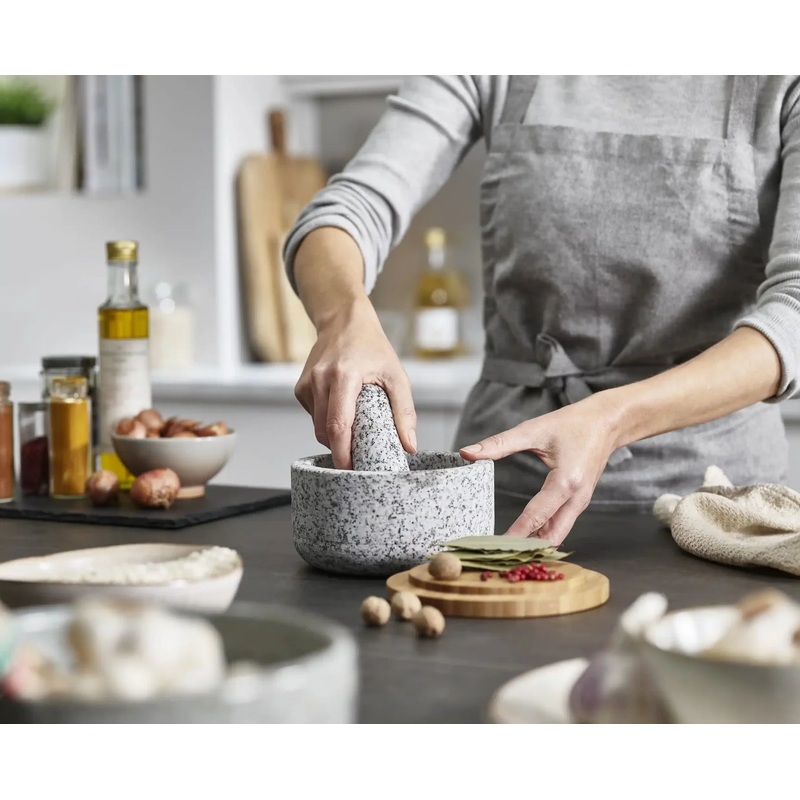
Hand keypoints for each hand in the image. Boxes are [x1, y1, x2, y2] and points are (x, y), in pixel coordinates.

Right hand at [295, 297, 416, 468]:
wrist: (344, 322)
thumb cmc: (372, 348)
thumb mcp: (396, 376)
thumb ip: (404, 412)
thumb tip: (409, 445)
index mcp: (343, 376)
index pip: (338, 425)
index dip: (342, 453)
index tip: (350, 470)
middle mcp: (320, 380)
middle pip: (325, 431)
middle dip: (340, 449)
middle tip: (359, 457)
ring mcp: (306, 384)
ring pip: (317, 426)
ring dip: (334, 436)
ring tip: (354, 428)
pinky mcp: (300, 388)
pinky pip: (314, 416)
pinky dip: (327, 421)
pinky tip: (342, 409)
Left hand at [459, 395, 619, 544]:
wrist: (607, 422)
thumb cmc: (573, 424)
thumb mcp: (533, 430)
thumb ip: (499, 443)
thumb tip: (468, 452)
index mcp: (566, 482)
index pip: (536, 517)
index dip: (515, 534)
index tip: (495, 546)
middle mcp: (577, 498)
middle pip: (552, 537)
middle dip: (526, 548)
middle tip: (498, 554)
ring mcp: (581, 502)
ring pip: (557, 534)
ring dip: (535, 543)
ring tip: (506, 550)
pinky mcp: (579, 502)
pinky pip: (561, 525)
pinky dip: (543, 534)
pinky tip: (525, 536)